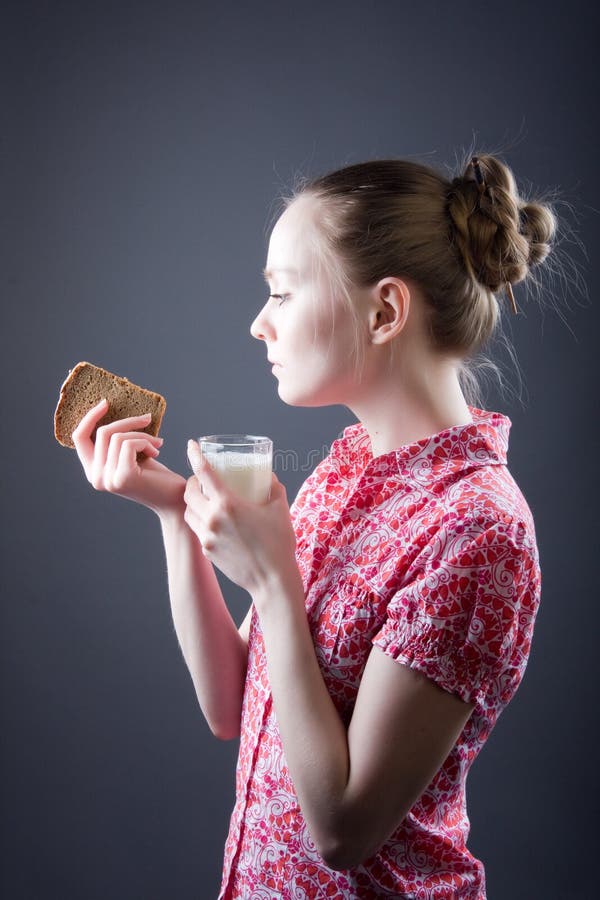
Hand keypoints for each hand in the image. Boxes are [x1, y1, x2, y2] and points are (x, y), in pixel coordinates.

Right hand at [72, 398, 185, 515]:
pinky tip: (156, 452)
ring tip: (156, 443)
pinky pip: (130, 444)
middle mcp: (95, 477)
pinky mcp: (123, 477)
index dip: (89, 417)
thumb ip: (116, 440)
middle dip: (128, 422)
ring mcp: (107, 479)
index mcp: (93, 471)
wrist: (174, 499)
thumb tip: (111, 408)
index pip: (79, 437)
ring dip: (142, 434)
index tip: (106, 403)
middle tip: (147, 419)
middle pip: (103, 432)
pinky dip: (145, 441)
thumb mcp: (130, 455)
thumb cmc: (155, 476)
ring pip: (118, 437)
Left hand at [184, 440, 297, 595]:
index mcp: (228, 504)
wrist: (272, 580)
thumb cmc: (279, 543)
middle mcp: (212, 518)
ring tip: (205, 500)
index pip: (203, 472)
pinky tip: (214, 521)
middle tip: (202, 479)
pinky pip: (198, 530)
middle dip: (192, 482)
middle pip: (189, 492)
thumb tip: (268, 476)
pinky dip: (201, 521)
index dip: (194, 455)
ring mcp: (207, 537)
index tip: (191, 445)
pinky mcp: (207, 551)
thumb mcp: (279, 508)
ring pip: (189, 512)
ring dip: (193, 502)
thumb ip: (273, 487)